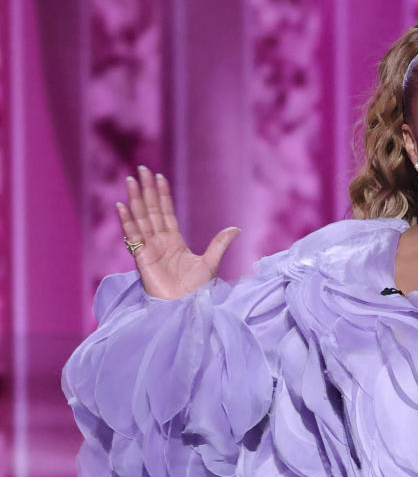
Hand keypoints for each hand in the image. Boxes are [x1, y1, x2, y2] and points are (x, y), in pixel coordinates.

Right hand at [117, 165, 239, 299]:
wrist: (185, 306)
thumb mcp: (211, 262)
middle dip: (146, 190)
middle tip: (141, 170)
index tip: (159, 177)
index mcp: (174, 241)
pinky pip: (132, 236)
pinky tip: (122, 206)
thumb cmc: (196, 289)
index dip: (162, 195)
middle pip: (151, 210)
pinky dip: (127, 221)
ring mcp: (149, 248)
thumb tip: (236, 228)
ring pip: (140, 219)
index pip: (166, 212)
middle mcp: (159, 242)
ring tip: (131, 181)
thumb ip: (219, 243)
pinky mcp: (141, 258)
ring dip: (135, 200)